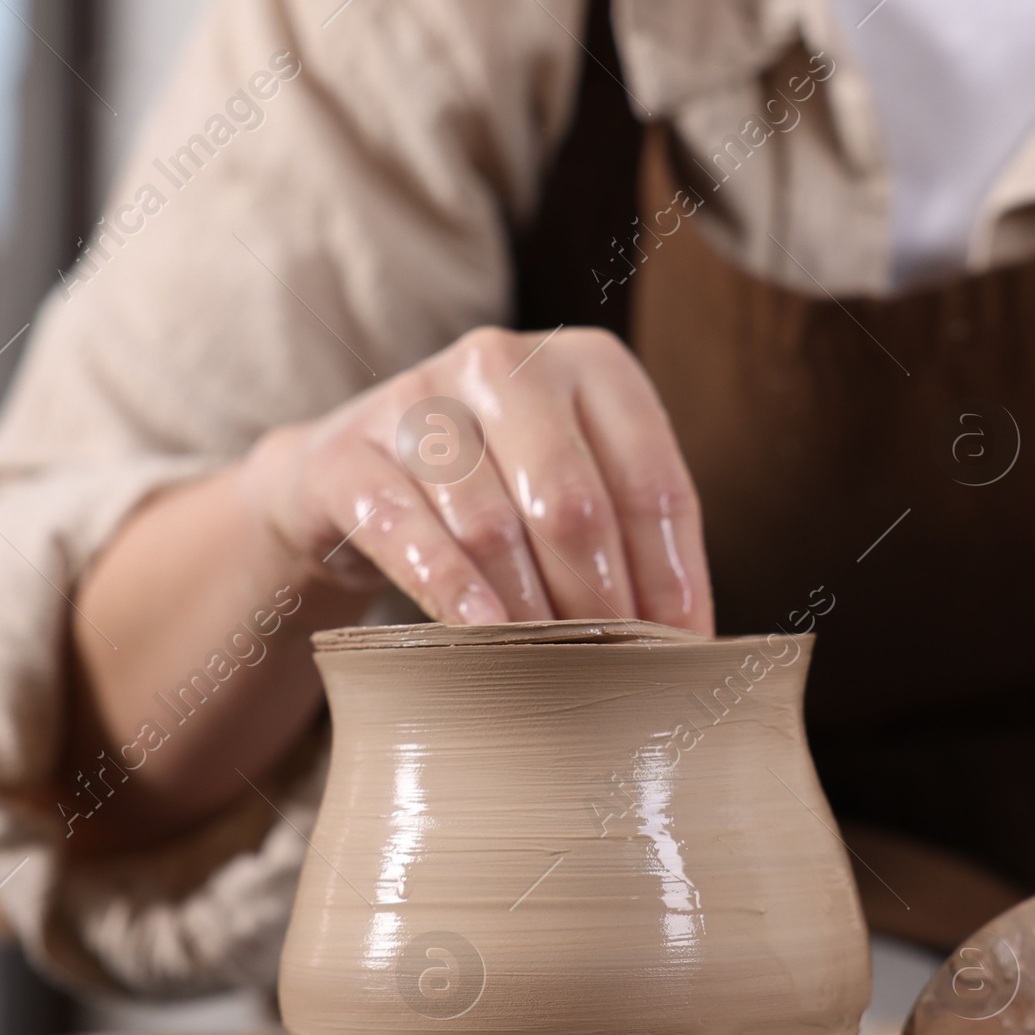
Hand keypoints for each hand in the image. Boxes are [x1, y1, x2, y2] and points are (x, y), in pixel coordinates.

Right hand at [241, 326, 711, 632]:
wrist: (346, 473)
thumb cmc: (492, 487)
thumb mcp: (567, 483)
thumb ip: (625, 534)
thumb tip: (688, 639)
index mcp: (588, 363)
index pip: (652, 480)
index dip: (672, 575)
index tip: (683, 649)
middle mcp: (505, 363)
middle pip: (573, 503)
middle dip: (601, 602)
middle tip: (612, 672)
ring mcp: (419, 401)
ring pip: (494, 524)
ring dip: (529, 612)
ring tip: (551, 672)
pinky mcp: (349, 454)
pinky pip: (406, 529)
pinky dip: (450, 589)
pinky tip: (480, 633)